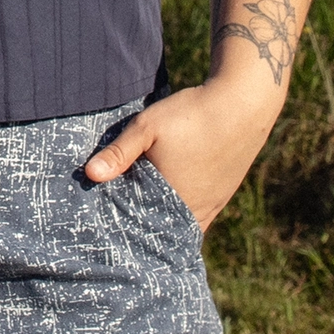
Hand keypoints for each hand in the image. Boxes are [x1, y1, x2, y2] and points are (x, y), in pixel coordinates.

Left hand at [82, 74, 282, 230]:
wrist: (243, 103)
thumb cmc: (193, 114)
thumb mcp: (148, 127)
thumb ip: (119, 153)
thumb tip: (89, 175)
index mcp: (173, 200)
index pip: (141, 227)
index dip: (124, 225)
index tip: (106, 223)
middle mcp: (195, 210)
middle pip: (162, 230)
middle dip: (142, 226)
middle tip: (120, 222)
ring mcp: (212, 204)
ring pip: (182, 225)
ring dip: (163, 220)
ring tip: (142, 213)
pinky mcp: (223, 194)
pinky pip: (199, 216)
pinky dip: (182, 213)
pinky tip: (170, 203)